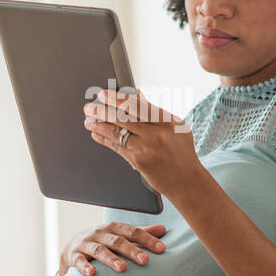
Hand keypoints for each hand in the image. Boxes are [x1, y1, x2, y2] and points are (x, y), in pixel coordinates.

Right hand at [62, 222, 166, 275]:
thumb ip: (139, 233)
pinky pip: (79, 260)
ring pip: (99, 250)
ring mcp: (86, 243)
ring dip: (111, 258)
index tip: (161, 249)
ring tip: (122, 268)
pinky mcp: (74, 255)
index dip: (147, 239)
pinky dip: (85, 266)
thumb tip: (163, 229)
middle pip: (117, 240)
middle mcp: (99, 233)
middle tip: (145, 260)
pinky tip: (92, 273)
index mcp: (113, 228)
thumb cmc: (101, 242)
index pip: (132, 231)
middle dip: (132, 250)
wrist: (71, 248)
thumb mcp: (118, 235)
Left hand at [83, 87, 206, 201]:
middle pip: (123, 118)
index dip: (118, 98)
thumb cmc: (182, 151)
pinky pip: (117, 148)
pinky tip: (96, 134)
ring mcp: (146, 149)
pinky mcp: (138, 162)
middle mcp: (155, 134)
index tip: (104, 94)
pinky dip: (105, 140)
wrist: (187, 181)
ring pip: (117, 133)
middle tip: (89, 106)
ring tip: (88, 120)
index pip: (138, 105)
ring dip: (99, 126)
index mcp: (166, 121)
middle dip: (102, 111)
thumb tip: (136, 95)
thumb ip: (155, 112)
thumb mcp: (176, 127)